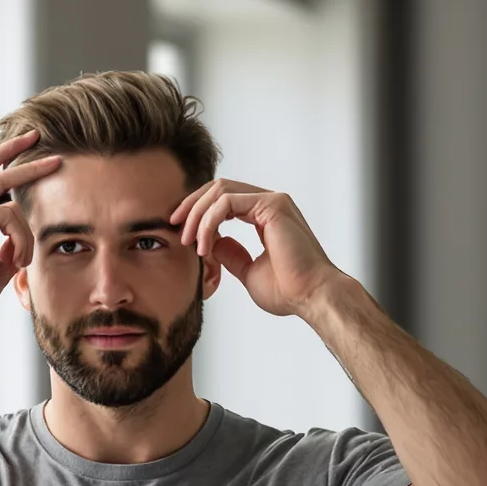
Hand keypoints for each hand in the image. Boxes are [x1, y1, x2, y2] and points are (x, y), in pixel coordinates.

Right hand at [0, 133, 62, 329]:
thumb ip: (8, 250)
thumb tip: (20, 240)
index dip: (5, 159)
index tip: (30, 148)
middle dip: (19, 151)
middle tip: (47, 145)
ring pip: (6, 191)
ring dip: (26, 228)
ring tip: (24, 260)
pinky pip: (8, 215)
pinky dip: (21, 238)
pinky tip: (18, 260)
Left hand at [170, 180, 343, 319]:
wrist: (311, 297)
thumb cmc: (289, 291)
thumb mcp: (248, 271)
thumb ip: (230, 254)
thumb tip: (211, 243)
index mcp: (266, 215)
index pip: (224, 200)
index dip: (198, 212)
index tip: (181, 232)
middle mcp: (270, 203)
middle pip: (219, 188)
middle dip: (192, 206)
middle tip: (175, 228)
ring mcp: (272, 201)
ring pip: (220, 192)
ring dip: (197, 214)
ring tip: (188, 240)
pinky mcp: (272, 205)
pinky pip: (227, 203)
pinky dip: (209, 222)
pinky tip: (203, 244)